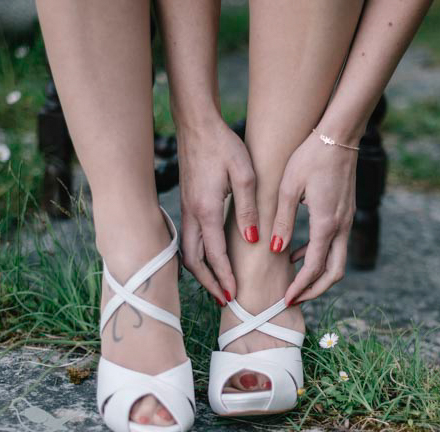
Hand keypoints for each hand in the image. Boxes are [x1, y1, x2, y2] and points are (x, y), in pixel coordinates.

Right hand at [177, 118, 257, 303]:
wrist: (198, 125)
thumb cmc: (224, 146)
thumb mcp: (245, 175)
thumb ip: (248, 210)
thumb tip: (252, 241)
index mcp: (206, 210)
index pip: (214, 255)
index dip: (224, 277)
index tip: (234, 295)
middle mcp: (192, 214)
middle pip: (194, 261)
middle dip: (209, 283)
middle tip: (225, 300)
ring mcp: (187, 209)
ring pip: (188, 252)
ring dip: (202, 272)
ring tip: (218, 287)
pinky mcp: (188, 204)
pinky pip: (189, 240)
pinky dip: (198, 257)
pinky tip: (210, 262)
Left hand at [272, 132, 357, 304]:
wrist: (339, 135)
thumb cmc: (310, 157)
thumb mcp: (288, 188)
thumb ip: (282, 222)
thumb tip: (275, 251)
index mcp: (326, 224)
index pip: (314, 268)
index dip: (300, 287)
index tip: (285, 300)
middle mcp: (341, 226)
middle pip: (334, 273)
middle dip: (315, 291)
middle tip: (294, 300)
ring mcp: (346, 221)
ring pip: (338, 262)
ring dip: (318, 276)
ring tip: (294, 282)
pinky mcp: (345, 214)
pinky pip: (336, 246)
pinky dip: (320, 257)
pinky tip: (299, 254)